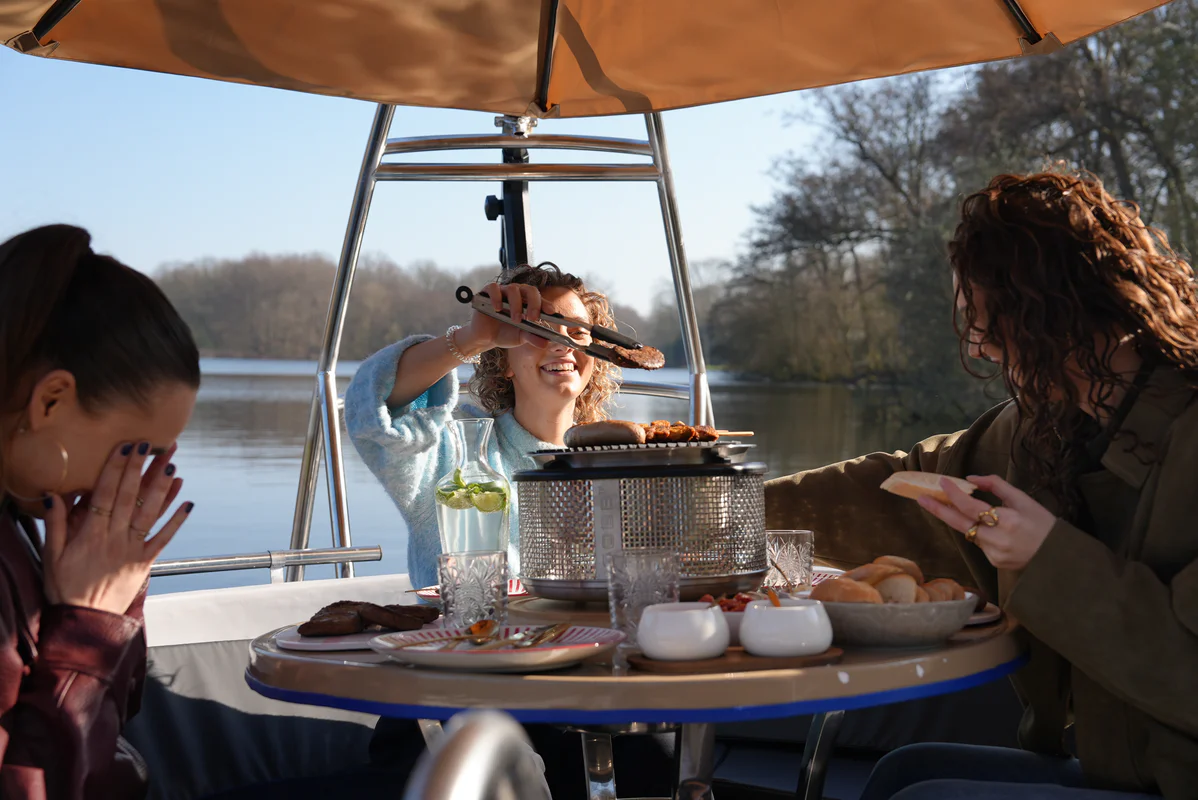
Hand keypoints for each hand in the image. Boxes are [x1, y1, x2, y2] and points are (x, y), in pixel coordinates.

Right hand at [42, 442, 192, 615]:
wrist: (84, 621)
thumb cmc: (65, 587)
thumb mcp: (52, 556)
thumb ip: (55, 524)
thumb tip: (54, 494)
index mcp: (91, 533)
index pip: (105, 493)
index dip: (116, 468)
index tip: (125, 448)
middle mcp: (114, 538)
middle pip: (130, 497)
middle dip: (140, 468)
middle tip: (151, 445)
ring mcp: (132, 549)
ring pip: (150, 513)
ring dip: (162, 488)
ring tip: (171, 465)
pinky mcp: (145, 563)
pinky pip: (163, 538)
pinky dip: (176, 521)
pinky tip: (188, 503)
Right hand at [459, 282, 552, 352]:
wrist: (484, 338)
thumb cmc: (504, 334)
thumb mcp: (520, 338)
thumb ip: (532, 338)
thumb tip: (545, 343)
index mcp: (527, 303)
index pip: (539, 299)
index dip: (546, 304)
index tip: (551, 312)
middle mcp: (517, 295)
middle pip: (529, 290)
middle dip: (534, 303)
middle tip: (533, 318)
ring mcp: (502, 292)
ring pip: (513, 288)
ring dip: (516, 305)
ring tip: (516, 320)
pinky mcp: (487, 293)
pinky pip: (493, 288)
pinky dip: (497, 297)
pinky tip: (498, 309)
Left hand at [915, 474, 1056, 569]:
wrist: (1058, 556)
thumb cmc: (1042, 523)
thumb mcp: (1024, 500)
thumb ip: (996, 486)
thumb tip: (970, 479)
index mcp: (1009, 520)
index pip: (972, 507)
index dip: (955, 494)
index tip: (942, 482)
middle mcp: (999, 539)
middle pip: (960, 524)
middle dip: (938, 510)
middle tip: (920, 498)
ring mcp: (995, 554)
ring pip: (969, 533)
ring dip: (960, 520)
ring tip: (950, 506)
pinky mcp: (994, 562)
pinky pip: (979, 543)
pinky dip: (979, 532)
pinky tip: (990, 529)